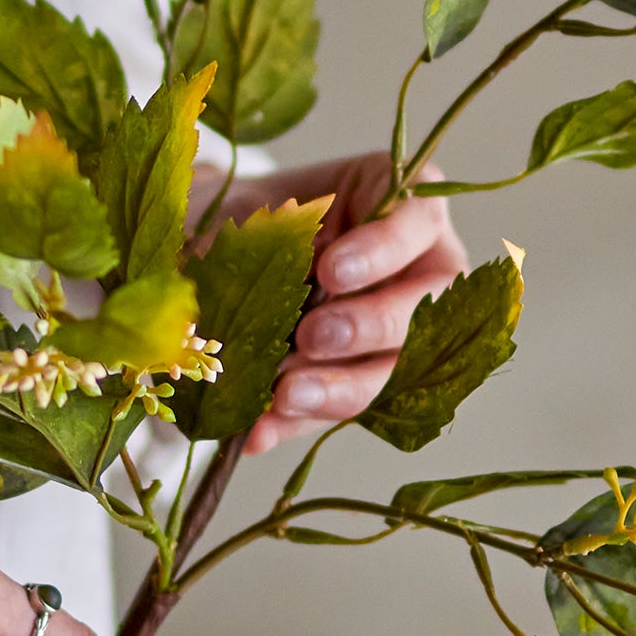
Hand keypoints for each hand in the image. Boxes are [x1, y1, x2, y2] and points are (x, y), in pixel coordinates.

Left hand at [205, 151, 465, 455]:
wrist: (229, 252)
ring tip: (285, 395)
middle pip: (424, 309)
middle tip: (311, 337)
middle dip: (369, 326)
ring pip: (396, 371)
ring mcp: (399, 337)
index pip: (418, 220)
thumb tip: (211, 268)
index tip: (330, 269)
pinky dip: (295, 422)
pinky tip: (258, 430)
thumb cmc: (256, 212)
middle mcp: (419, 273)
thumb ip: (244, 233)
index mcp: (402, 208)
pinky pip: (338, 409)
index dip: (383, 248)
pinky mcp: (361, 383)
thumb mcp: (244, 206)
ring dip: (342, 387)